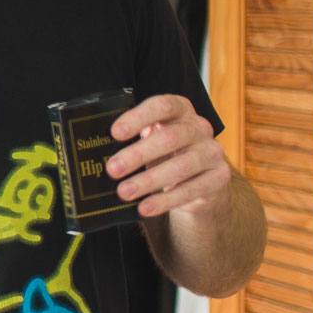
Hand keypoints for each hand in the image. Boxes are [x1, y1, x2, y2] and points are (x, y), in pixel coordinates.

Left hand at [107, 94, 231, 219]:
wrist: (199, 181)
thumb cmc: (164, 154)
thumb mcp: (149, 140)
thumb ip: (130, 140)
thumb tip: (93, 152)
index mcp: (180, 110)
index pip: (162, 105)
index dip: (138, 117)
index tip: (115, 132)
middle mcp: (199, 128)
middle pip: (170, 137)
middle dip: (137, 154)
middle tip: (112, 169)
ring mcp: (212, 153)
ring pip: (181, 166)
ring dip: (148, 180)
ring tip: (124, 192)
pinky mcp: (219, 178)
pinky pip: (191, 190)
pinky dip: (164, 201)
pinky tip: (144, 207)